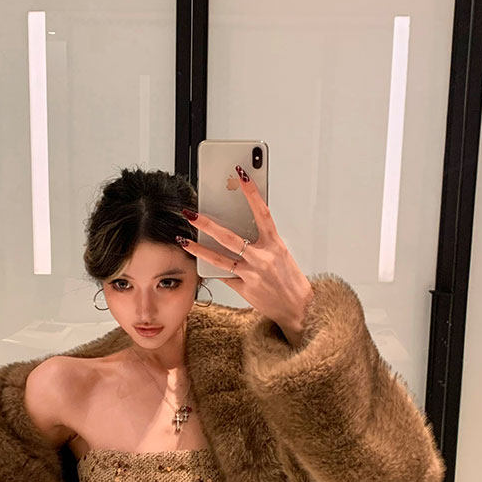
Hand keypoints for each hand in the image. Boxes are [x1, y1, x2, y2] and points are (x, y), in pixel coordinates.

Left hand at [176, 165, 313, 345]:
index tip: (241, 173)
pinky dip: (213, 268)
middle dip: (207, 223)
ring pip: (219, 258)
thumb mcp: (281, 253)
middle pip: (229, 237)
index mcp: (275, 244)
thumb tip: (241, 226)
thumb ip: (262, 240)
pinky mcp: (244, 289)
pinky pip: (223, 276)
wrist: (298, 308)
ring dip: (198, 248)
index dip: (251, 192)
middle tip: (190, 212)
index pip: (262, 212)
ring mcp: (252, 275)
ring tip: (183, 238)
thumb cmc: (291, 279)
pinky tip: (200, 260)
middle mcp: (263, 258)